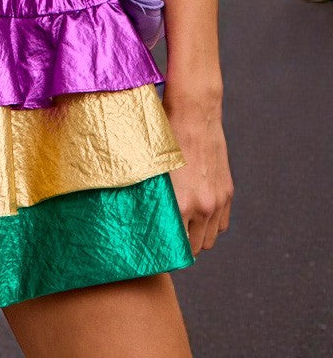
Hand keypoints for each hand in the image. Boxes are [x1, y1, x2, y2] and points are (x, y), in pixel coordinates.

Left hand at [162, 93, 232, 257]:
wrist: (194, 114)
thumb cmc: (165, 137)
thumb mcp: (152, 169)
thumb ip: (151, 197)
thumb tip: (137, 215)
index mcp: (181, 204)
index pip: (174, 246)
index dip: (165, 251)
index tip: (156, 249)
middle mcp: (202, 206)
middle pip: (194, 248)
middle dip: (181, 248)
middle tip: (167, 241)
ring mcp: (217, 200)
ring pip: (210, 239)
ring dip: (197, 238)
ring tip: (182, 230)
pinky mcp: (227, 192)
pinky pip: (221, 224)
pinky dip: (211, 225)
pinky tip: (197, 216)